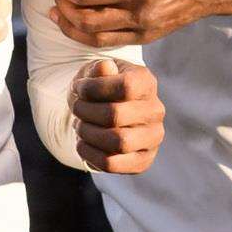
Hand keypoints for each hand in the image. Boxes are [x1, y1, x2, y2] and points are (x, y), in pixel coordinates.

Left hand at [70, 58, 164, 173]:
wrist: (107, 113)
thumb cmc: (99, 89)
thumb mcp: (95, 73)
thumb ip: (98, 69)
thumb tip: (105, 67)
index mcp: (147, 83)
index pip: (125, 87)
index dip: (94, 88)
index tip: (79, 88)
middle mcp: (156, 110)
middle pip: (116, 115)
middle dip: (85, 111)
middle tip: (76, 108)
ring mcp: (153, 138)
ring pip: (117, 142)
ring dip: (87, 133)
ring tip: (79, 125)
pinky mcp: (143, 161)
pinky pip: (111, 164)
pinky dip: (89, 154)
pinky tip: (82, 142)